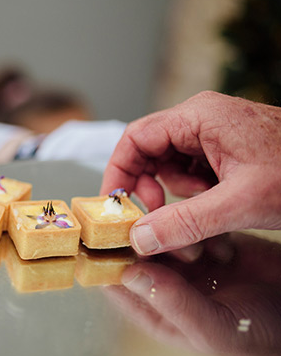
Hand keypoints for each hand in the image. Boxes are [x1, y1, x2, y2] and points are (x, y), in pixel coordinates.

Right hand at [101, 91, 280, 254]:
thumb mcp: (239, 202)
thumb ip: (185, 221)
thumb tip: (139, 238)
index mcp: (199, 117)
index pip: (136, 138)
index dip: (119, 172)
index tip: (115, 204)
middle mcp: (202, 120)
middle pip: (150, 153)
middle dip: (152, 189)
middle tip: (159, 217)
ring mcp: (214, 134)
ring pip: (170, 167)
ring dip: (178, 196)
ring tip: (207, 213)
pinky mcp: (225, 151)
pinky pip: (193, 173)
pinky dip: (196, 195)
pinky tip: (220, 207)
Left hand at [103, 233, 280, 355]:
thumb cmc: (260, 334)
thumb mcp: (216, 328)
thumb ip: (173, 302)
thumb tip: (129, 274)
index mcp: (156, 310)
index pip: (117, 283)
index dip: (107, 260)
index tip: (106, 238)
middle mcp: (165, 283)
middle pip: (135, 250)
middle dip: (146, 240)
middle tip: (159, 233)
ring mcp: (187, 260)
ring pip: (161, 231)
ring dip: (178, 234)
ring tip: (204, 252)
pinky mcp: (209, 240)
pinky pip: (191, 221)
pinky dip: (204, 227)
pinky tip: (227, 249)